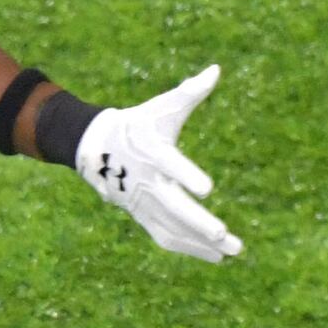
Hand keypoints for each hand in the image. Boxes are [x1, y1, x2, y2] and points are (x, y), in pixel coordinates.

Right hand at [73, 65, 240, 261]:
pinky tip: (215, 257)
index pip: (170, 164)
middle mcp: (146, 181)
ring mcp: (143, 202)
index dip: (187, 175)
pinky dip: (189, 248)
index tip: (208, 188)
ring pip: (173, 228)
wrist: (95, 147)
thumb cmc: (137, 124)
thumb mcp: (160, 107)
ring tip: (232, 251)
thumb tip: (216, 70)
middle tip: (224, 235)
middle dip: (199, 223)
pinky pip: (166, 236)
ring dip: (201, 242)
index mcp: (152, 151)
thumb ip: (189, 92)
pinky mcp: (142, 215)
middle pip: (173, 207)